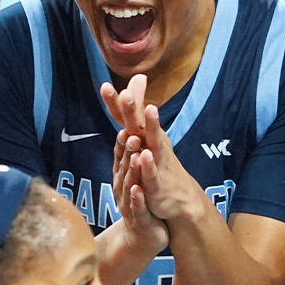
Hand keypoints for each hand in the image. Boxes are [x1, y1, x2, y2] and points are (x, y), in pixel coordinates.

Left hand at [101, 76, 204, 224]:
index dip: (116, 103)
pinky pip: (153, 173)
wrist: (180, 199)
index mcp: (144, 136)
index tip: (104, 86)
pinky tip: (145, 154)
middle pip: (140, 124)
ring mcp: (157, 162)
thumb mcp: (143, 140)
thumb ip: (133, 115)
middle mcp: (152, 144)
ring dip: (151, 128)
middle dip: (133, 109)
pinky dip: (149, 165)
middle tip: (127, 93)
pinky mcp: (159, 183)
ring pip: (153, 143)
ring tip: (149, 111)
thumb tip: (133, 84)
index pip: (128, 117)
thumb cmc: (159, 166)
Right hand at [108, 141, 169, 257]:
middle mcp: (123, 191)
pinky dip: (137, 198)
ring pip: (130, 186)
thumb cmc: (139, 207)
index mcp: (122, 180)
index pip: (121, 160)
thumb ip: (130, 163)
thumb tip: (130, 137)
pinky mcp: (140, 220)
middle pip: (124, 169)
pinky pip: (138, 208)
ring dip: (132, 171)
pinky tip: (138, 188)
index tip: (124, 127)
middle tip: (130, 135)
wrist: (141, 239)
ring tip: (136, 156)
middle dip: (127, 152)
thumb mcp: (134, 183)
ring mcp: (130, 205)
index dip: (121, 145)